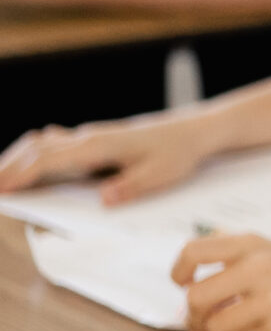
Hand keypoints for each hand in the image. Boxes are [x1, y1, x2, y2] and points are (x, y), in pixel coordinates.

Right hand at [0, 114, 218, 202]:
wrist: (193, 131)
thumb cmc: (177, 154)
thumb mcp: (160, 175)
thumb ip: (130, 187)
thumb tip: (103, 198)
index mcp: (99, 146)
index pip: (49, 160)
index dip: (21, 174)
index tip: (1, 188)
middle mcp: (87, 137)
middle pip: (36, 149)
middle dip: (9, 167)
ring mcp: (89, 136)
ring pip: (43, 143)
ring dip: (19, 157)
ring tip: (2, 176)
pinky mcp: (94, 139)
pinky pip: (56, 141)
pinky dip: (36, 151)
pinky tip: (31, 158)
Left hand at [172, 234, 270, 330]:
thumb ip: (234, 260)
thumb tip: (188, 289)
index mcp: (253, 244)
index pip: (193, 252)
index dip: (179, 272)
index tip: (183, 284)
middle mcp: (259, 268)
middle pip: (196, 298)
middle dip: (193, 316)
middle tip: (200, 323)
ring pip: (215, 325)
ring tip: (230, 329)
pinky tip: (265, 329)